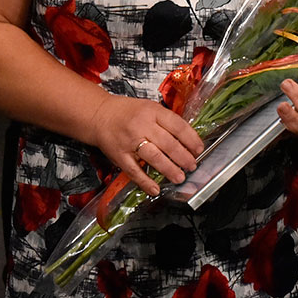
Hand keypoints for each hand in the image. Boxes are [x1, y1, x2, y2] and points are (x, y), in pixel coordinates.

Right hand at [86, 94, 204, 197]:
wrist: (99, 115)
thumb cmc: (128, 113)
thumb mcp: (149, 108)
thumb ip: (166, 121)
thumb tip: (187, 140)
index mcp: (152, 112)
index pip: (177, 126)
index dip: (191, 139)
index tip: (199, 149)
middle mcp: (142, 126)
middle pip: (168, 143)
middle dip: (183, 157)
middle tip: (192, 166)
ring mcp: (130, 141)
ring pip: (154, 157)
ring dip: (169, 169)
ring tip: (180, 177)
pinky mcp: (120, 156)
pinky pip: (134, 171)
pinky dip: (145, 182)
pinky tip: (155, 189)